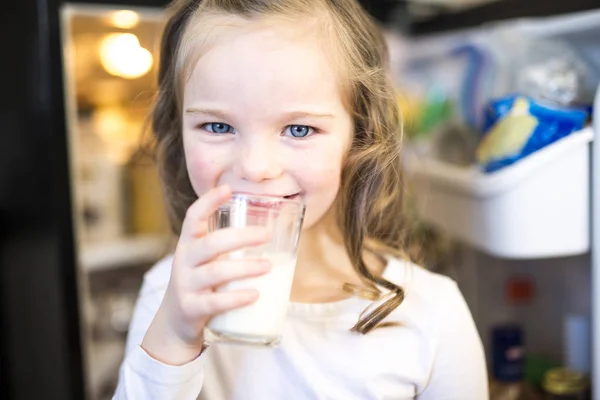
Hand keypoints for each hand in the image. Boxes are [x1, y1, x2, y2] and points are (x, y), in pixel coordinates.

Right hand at [141, 185, 270, 364]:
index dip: (208, 202)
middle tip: (267, 235)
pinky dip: (236, 298)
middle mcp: (183, 262)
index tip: (228, 188)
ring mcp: (185, 286)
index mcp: (188, 245)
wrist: (175, 323)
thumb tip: (269, 227)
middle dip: (241, 237)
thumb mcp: (205, 261)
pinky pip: (215, 303)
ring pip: (215, 272)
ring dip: (244, 268)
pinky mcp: (191, 309)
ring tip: (267, 266)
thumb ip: (226, 246)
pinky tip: (254, 294)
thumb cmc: (200, 284)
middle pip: (211, 244)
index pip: (193, 218)